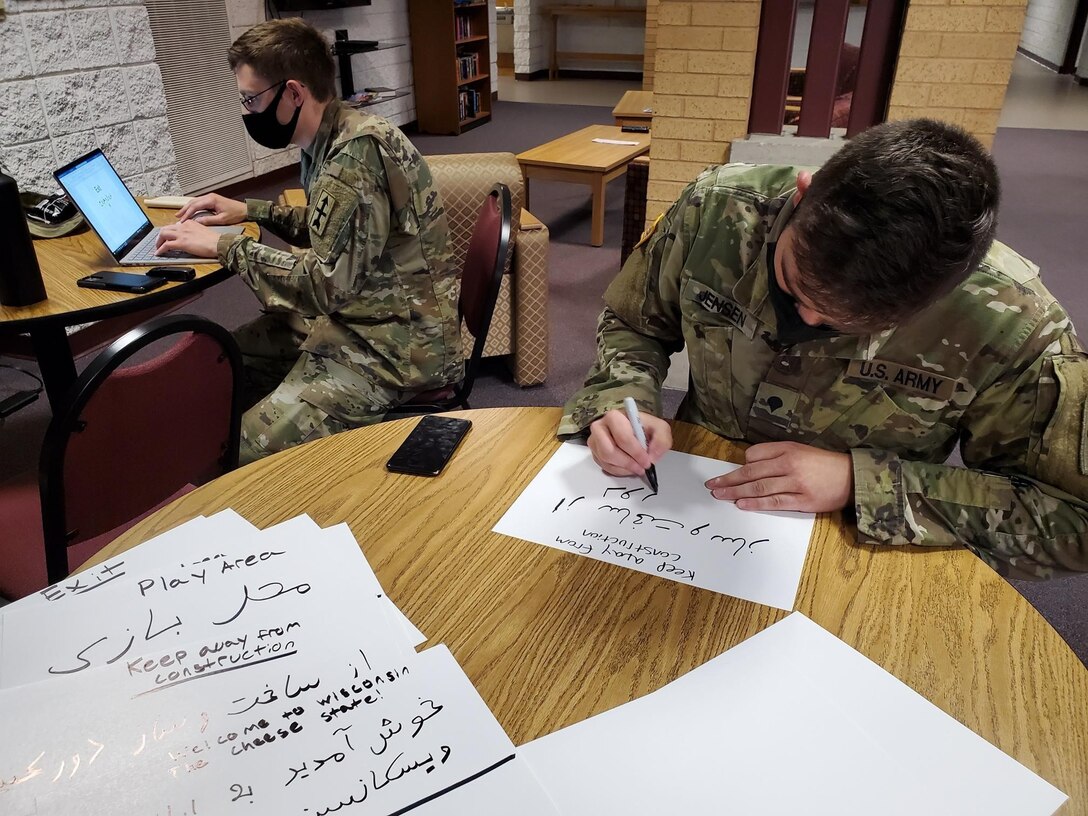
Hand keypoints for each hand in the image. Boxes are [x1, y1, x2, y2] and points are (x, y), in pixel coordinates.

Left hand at [155, 221, 219, 258]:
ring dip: (158, 241)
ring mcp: (182, 234)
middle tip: (159, 242)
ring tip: (157, 248)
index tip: (168, 237)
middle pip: (166, 228)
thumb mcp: (203, 231)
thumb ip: (194, 232)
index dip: (170, 232)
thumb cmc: (215, 240)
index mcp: (189, 223)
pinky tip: (159, 253)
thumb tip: (189, 238)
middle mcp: (184, 226)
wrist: (218, 243)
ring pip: (163, 234)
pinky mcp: (181, 243)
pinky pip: (166, 245)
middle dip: (160, 236)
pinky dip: (160, 249)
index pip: (175, 226)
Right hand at [176, 193, 245, 225]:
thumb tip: (197, 222)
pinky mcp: (212, 200)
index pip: (195, 206)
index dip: (187, 213)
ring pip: (195, 201)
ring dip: (187, 208)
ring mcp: (211, 197)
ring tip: (181, 214)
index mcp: (211, 200)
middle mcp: (210, 197)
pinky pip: (199, 203)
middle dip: (184, 209)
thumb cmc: (236, 214)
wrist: (245, 210)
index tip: (182, 220)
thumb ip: (209, 220)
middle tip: (177, 216)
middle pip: (193, 202)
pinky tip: (190, 212)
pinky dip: (193, 207)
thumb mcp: (222, 219)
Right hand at [587, 408, 671, 476]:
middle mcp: (600, 427)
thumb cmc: (643, 427)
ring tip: (636, 468)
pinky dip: (618, 471)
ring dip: (624, 468)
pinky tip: (628, 467)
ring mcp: (595, 440)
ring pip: (605, 461)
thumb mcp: (659, 429)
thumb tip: (652, 456)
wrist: (633, 429)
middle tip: (640, 467)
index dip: (636, 452)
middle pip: (609, 451)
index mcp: (614, 417)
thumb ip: (661, 440)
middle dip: (628, 463)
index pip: (622, 438)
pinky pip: (604, 466)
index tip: (646, 460)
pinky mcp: (594, 452)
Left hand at [705, 441, 852, 512]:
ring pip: (759, 488)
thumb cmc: (824, 464)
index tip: (728, 474)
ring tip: (720, 496)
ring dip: (737, 492)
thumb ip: (777, 455)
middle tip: (712, 486)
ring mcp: (795, 484)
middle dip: (729, 480)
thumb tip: (750, 464)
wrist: (852, 477)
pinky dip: (756, 504)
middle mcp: (789, 465)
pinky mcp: (803, 501)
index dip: (740, 465)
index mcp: (788, 450)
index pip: (755, 455)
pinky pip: (774, 502)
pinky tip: (742, 504)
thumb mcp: (801, 450)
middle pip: (752, 472)